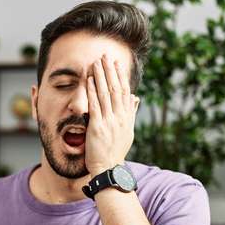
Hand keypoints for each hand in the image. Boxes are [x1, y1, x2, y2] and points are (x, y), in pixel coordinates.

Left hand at [85, 54, 140, 175]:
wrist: (109, 169)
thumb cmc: (115, 152)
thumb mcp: (127, 132)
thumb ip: (130, 113)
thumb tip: (136, 98)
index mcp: (126, 117)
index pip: (124, 91)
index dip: (120, 76)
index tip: (116, 63)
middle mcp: (120, 117)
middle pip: (115, 89)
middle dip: (109, 71)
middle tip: (104, 56)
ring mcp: (109, 121)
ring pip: (105, 94)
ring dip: (100, 77)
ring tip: (95, 63)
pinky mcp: (97, 127)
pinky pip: (95, 106)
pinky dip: (92, 92)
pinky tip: (89, 81)